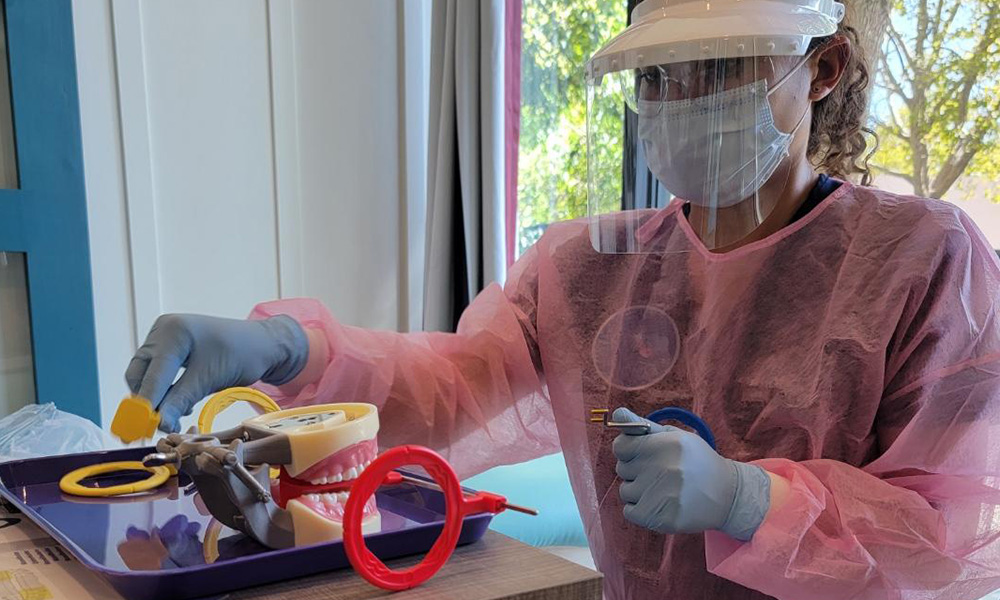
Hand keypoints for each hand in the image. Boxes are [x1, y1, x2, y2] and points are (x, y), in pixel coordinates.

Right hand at [125, 314, 307, 432]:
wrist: (262, 345)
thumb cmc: (242, 355)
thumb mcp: (209, 379)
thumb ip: (180, 400)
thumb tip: (159, 424)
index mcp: (173, 332)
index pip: (152, 375)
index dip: (146, 404)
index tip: (144, 430)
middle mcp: (164, 330)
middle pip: (141, 373)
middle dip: (149, 401)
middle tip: (161, 425)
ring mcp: (166, 337)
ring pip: (147, 375)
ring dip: (158, 397)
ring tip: (178, 412)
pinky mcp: (172, 346)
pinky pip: (158, 372)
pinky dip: (165, 389)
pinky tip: (181, 401)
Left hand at [612, 407, 770, 540]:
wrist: (727, 494)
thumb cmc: (696, 461)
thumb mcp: (675, 436)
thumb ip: (643, 426)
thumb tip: (617, 414)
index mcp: (665, 445)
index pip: (620, 446)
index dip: (628, 450)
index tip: (641, 454)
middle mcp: (663, 469)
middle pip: (622, 469)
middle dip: (635, 470)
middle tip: (660, 472)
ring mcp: (663, 496)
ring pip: (625, 491)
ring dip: (638, 491)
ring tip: (662, 489)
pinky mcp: (662, 519)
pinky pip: (629, 512)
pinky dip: (639, 510)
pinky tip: (659, 503)